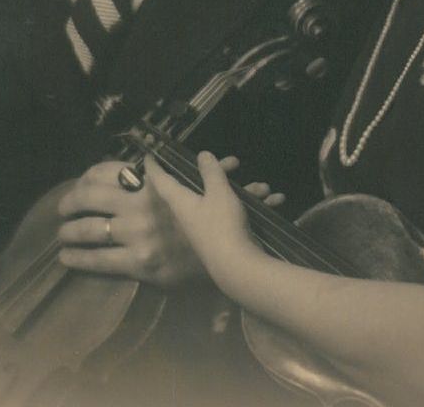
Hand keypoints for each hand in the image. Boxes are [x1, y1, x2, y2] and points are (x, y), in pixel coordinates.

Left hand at [58, 156, 234, 285]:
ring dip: (69, 231)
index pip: (110, 169)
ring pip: (90, 229)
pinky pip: (99, 260)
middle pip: (91, 196)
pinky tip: (67, 257)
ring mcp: (139, 234)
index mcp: (155, 183)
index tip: (82, 182)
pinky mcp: (139, 262)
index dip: (89, 175)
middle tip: (63, 208)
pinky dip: (78, 258)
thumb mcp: (201, 186)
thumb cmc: (216, 220)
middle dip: (71, 201)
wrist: (229, 258)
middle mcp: (143, 204)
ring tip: (62, 234)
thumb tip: (171, 156)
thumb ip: (182, 171)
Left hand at [145, 152, 267, 290]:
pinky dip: (254, 207)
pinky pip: (235, 215)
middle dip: (221, 172)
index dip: (155, 165)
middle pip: (199, 186)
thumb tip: (202, 155)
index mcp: (181, 201)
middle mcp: (190, 213)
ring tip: (264, 188)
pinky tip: (275, 202)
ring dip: (245, 191)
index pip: (161, 180)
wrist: (237, 268)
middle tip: (235, 162)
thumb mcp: (218, 192)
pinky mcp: (222, 236)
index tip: (149, 155)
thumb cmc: (221, 225)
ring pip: (223, 200)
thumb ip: (211, 171)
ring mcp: (206, 226)